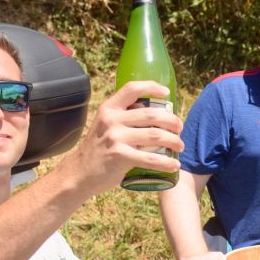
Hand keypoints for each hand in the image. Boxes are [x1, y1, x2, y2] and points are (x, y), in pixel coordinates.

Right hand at [63, 81, 182, 194]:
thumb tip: (154, 113)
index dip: (151, 87)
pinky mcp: (120, 156)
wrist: (80, 172)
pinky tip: (175, 165)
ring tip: (180, 146)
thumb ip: (123, 117)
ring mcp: (115, 138)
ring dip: (174, 141)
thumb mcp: (104, 125)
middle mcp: (111, 120)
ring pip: (155, 135)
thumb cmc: (99, 148)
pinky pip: (151, 158)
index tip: (166, 93)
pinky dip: (167, 162)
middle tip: (180, 128)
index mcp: (109, 108)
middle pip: (152, 114)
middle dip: (172, 121)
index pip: (131, 89)